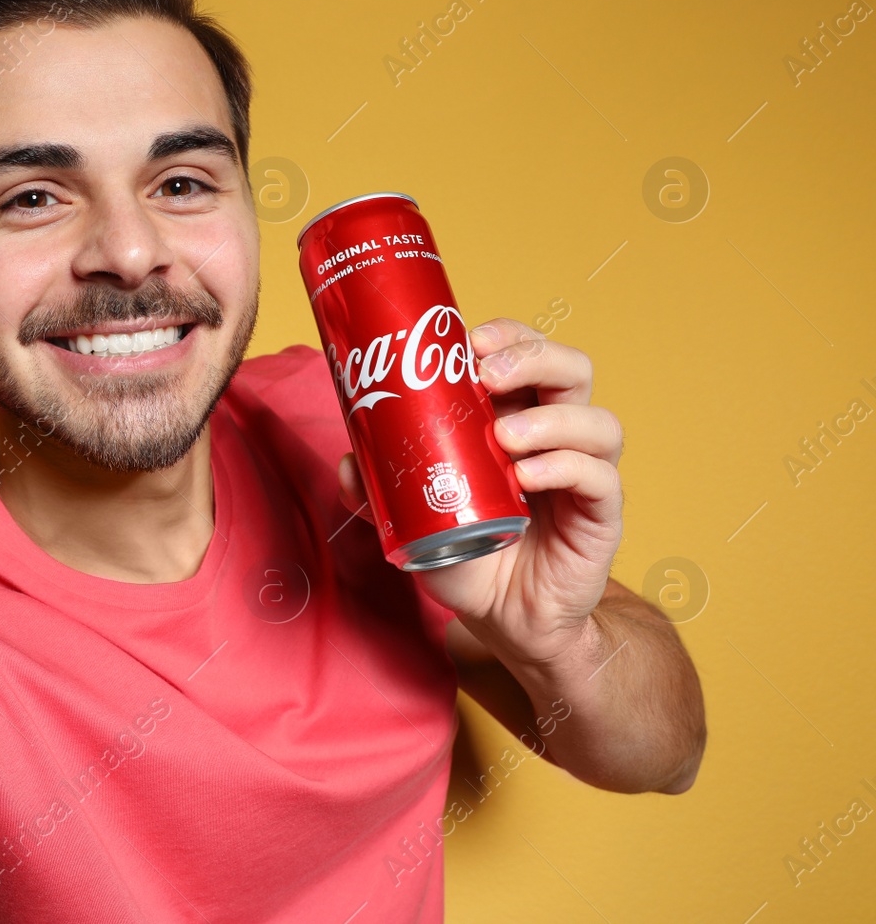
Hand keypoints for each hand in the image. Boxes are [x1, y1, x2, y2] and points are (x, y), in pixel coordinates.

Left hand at [337, 317, 624, 665]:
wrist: (501, 618)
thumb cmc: (466, 551)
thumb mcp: (411, 517)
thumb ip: (379, 491)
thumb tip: (352, 463)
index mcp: (515, 416)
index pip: (527, 354)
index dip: (507, 335)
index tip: (468, 339)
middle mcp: (556, 436)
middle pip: (572, 370)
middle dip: (532, 357)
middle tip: (486, 374)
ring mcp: (583, 474)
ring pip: (598, 422)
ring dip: (551, 420)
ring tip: (505, 439)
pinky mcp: (600, 516)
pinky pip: (601, 478)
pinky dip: (566, 468)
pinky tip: (527, 479)